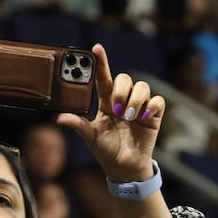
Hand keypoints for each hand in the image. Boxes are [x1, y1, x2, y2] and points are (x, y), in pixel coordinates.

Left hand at [56, 44, 164, 184]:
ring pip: (142, 87)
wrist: (124, 168)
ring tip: (130, 117)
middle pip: (125, 79)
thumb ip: (78, 125)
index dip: (101, 62)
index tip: (96, 48)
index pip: (104, 78)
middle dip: (122, 91)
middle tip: (117, 110)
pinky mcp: (153, 115)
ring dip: (135, 100)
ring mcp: (139, 107)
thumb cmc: (106, 151)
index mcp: (106, 102)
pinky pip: (158, 100)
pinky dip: (152, 106)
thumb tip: (59, 118)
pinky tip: (144, 117)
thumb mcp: (90, 137)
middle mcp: (123, 101)